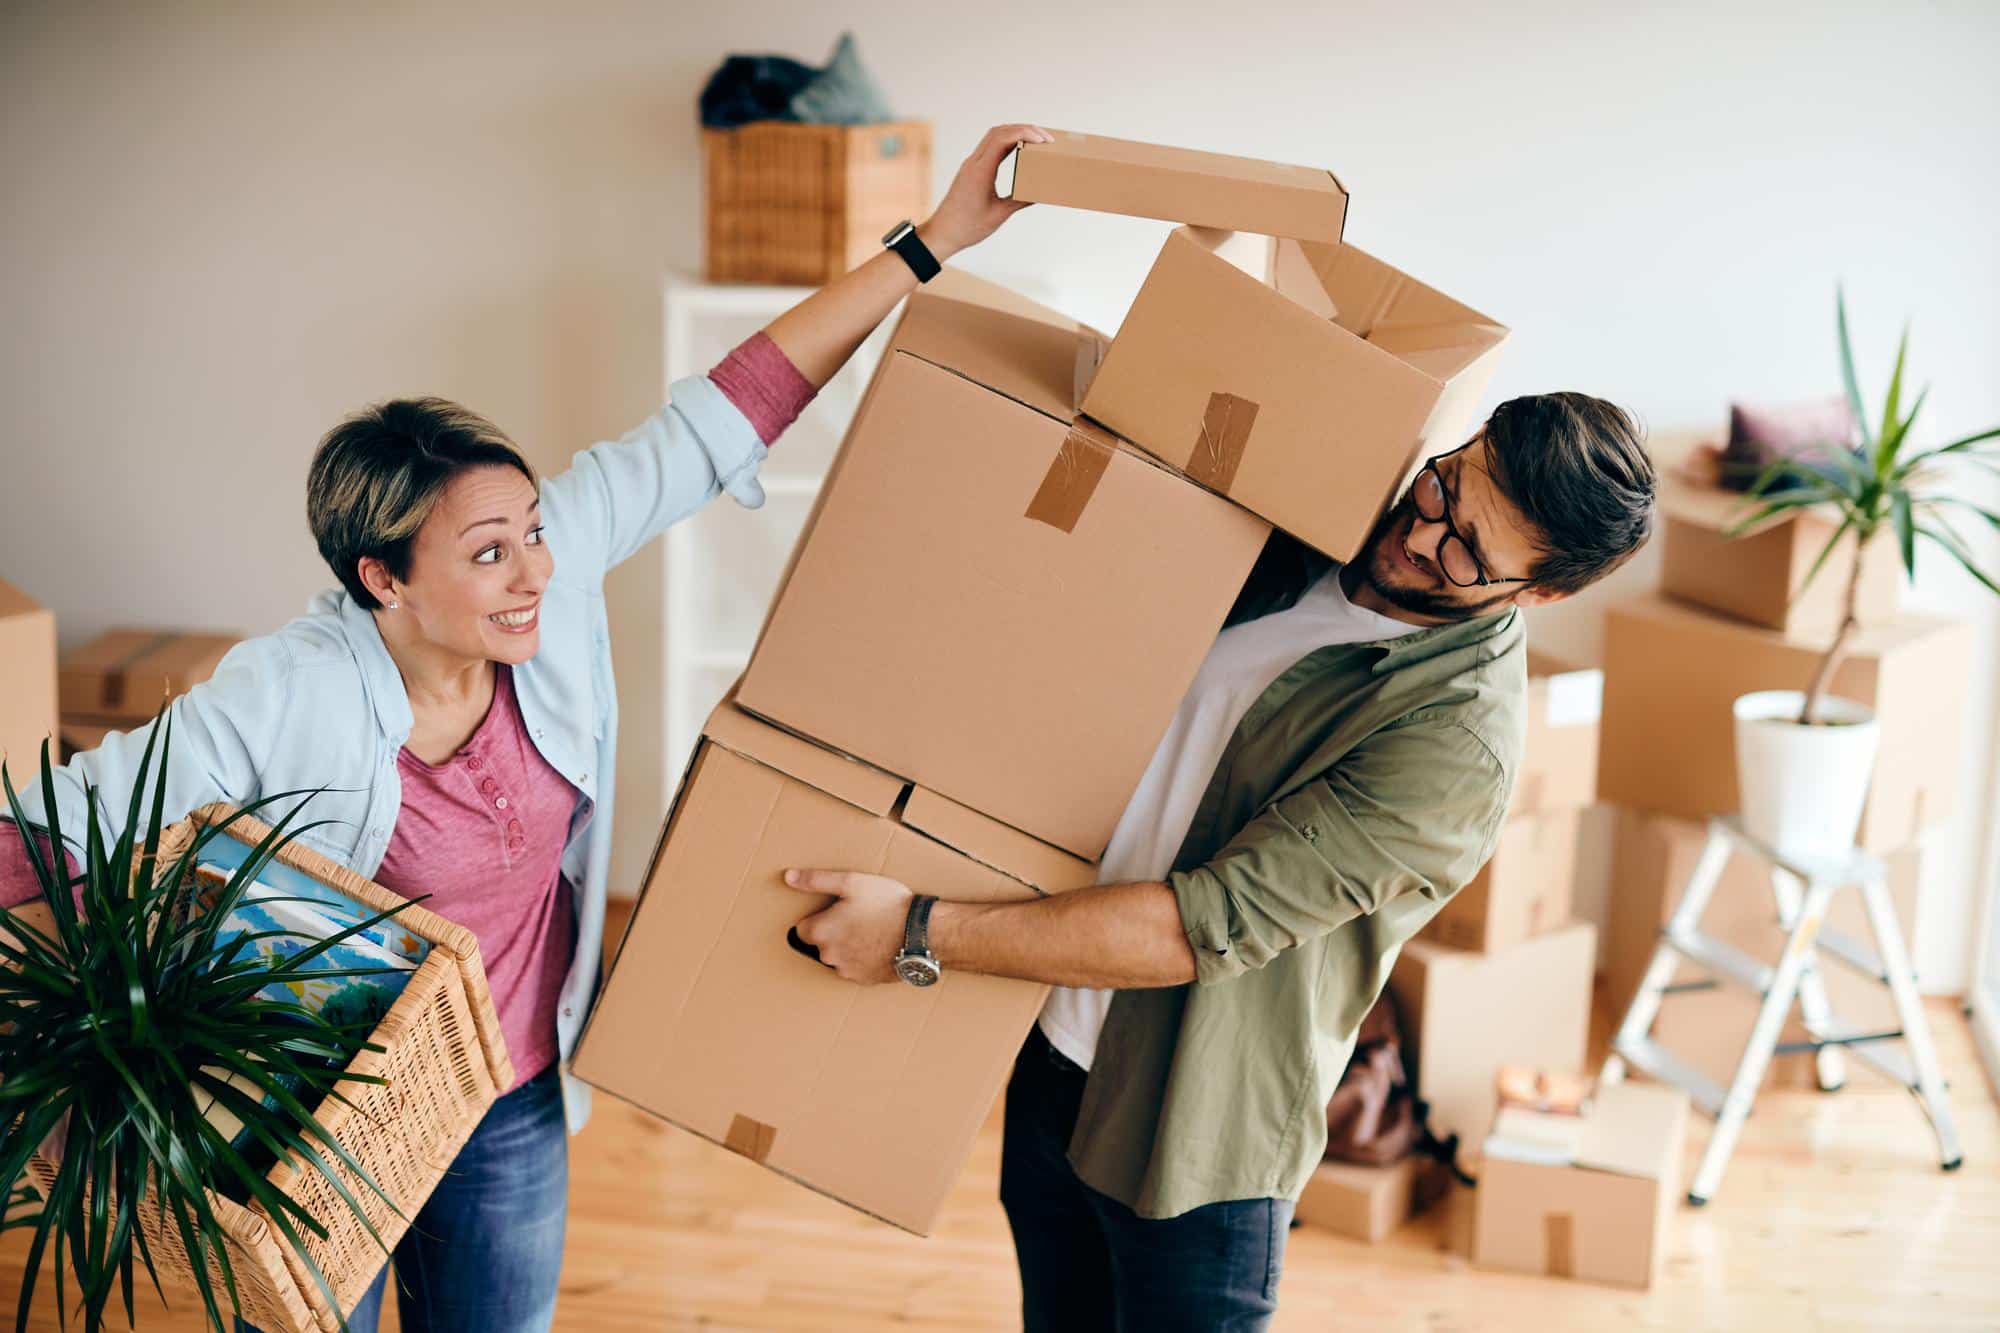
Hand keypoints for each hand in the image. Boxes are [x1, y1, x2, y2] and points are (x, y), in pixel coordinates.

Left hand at [783, 868, 914, 984]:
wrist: (921, 934)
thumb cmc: (886, 905)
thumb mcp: (851, 882)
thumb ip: (816, 880)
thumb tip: (788, 877)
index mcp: (821, 932)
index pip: (801, 929)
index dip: (818, 917)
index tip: (835, 909)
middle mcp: (828, 956)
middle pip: (821, 943)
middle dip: (834, 931)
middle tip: (858, 915)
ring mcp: (847, 971)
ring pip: (839, 957)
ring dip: (848, 946)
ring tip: (872, 929)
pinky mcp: (866, 981)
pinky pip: (857, 968)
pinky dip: (864, 959)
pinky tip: (880, 944)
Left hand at [919, 123, 1053, 260]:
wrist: (943, 232)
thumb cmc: (968, 227)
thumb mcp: (999, 215)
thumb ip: (1020, 201)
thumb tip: (1039, 193)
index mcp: (980, 172)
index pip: (1002, 140)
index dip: (1025, 133)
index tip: (1043, 140)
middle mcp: (974, 163)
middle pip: (999, 132)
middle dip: (1024, 129)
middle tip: (1046, 138)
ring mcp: (971, 164)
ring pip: (993, 136)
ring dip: (1015, 133)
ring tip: (1036, 139)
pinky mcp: (971, 169)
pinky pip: (989, 146)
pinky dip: (1006, 142)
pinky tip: (1020, 148)